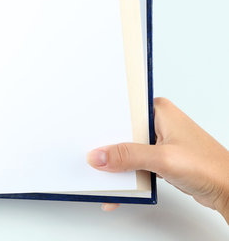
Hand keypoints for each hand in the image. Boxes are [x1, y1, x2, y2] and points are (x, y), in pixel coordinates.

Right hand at [87, 97, 228, 222]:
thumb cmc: (210, 167)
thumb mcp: (163, 159)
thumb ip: (128, 156)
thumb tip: (98, 156)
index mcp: (158, 110)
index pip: (121, 111)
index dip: (103, 123)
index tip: (88, 136)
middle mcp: (158, 122)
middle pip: (121, 133)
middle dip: (108, 148)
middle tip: (93, 160)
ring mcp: (158, 141)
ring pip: (127, 150)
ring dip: (117, 166)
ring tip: (104, 178)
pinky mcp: (159, 157)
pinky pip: (135, 164)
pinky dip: (127, 176)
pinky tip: (120, 189)